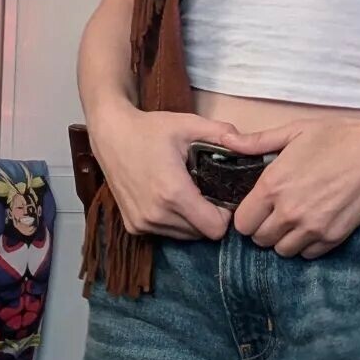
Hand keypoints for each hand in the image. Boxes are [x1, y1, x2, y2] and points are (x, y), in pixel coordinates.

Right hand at [86, 100, 241, 241]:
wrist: (111, 134)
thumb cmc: (150, 129)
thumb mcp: (189, 124)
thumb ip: (222, 133)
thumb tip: (248, 143)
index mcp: (173, 193)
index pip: (215, 229)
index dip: (225, 214)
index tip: (223, 196)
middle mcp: (157, 214)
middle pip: (201, 233)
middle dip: (209, 216)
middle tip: (207, 191)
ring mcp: (142, 223)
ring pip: (184, 236)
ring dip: (192, 220)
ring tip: (188, 192)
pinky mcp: (133, 226)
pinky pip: (166, 233)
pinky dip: (174, 221)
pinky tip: (170, 198)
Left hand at [225, 117, 359, 257]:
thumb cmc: (339, 137)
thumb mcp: (295, 131)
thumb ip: (257, 142)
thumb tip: (226, 142)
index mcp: (273, 185)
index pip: (242, 222)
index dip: (247, 215)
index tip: (258, 207)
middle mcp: (288, 211)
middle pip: (259, 240)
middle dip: (264, 228)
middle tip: (277, 212)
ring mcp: (312, 228)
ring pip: (282, 251)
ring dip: (285, 239)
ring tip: (296, 220)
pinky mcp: (333, 237)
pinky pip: (308, 254)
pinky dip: (308, 244)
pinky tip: (315, 224)